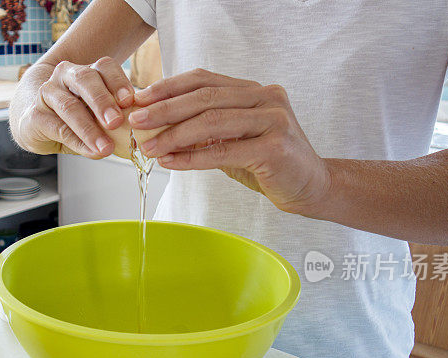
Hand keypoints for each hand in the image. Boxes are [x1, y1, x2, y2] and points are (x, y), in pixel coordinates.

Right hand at [15, 57, 134, 157]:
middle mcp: (66, 75)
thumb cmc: (74, 117)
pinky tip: (89, 151)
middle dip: (103, 101)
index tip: (131, 101)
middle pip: (86, 80)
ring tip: (105, 147)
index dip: (118, 82)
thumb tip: (140, 135)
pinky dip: (77, 142)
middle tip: (116, 122)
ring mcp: (48, 92)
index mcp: (88, 71)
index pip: (105, 67)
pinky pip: (58, 128)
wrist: (35, 122)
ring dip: (90, 128)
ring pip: (70, 105)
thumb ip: (116, 119)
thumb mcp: (98, 115)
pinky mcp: (35, 115)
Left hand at [130, 69, 330, 214]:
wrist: (311, 187)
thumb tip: (159, 130)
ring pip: (212, 122)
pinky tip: (172, 162)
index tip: (140, 98)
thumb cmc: (269, 164)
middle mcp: (265, 98)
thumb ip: (204, 132)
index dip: (169, 87)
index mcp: (253, 91)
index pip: (204, 79)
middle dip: (165, 109)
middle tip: (136, 120)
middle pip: (205, 97)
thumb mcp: (233, 142)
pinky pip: (223, 151)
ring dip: (174, 134)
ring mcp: (273, 119)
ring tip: (149, 146)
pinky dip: (193, 157)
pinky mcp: (275, 147)